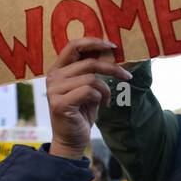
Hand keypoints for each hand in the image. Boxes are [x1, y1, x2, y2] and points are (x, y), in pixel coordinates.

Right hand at [47, 37, 131, 159]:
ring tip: (106, 100)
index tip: (112, 46)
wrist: (72, 138)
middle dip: (112, 69)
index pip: (73, 45)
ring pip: (91, 78)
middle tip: (126, 77)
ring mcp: (54, 90)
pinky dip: (100, 98)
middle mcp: (53, 77)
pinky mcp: (60, 103)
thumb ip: (91, 70)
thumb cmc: (82, 111)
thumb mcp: (88, 86)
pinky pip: (89, 91)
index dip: (93, 42)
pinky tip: (101, 106)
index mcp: (58, 69)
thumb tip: (109, 49)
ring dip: (105, 90)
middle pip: (89, 63)